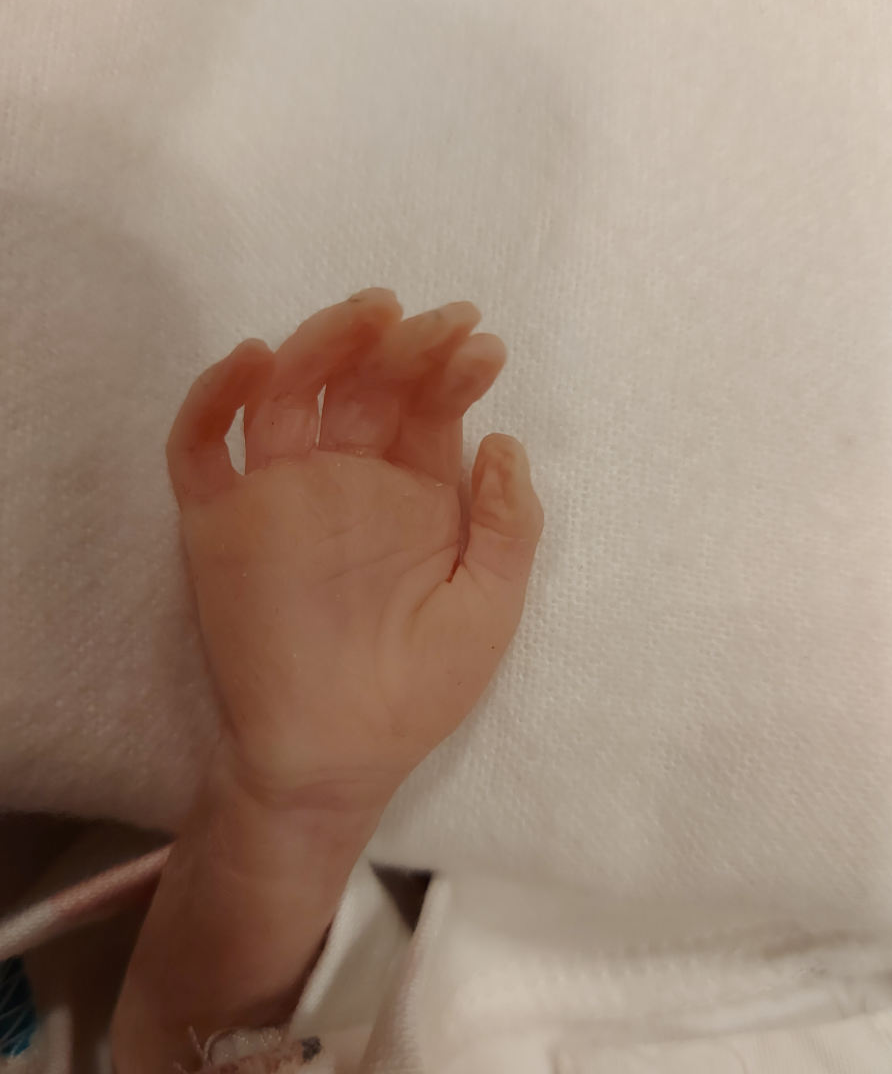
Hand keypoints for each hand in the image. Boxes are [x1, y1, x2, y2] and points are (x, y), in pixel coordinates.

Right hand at [167, 290, 542, 808]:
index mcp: (414, 492)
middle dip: (399, 345)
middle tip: (434, 323)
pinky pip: (201, 446)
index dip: (454, 370)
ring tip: (370, 315)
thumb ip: (510, 525)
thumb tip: (506, 441)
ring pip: (288, 392)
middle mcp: (346, 479)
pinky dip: (216, 398)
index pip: (429, 408)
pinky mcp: (218, 521)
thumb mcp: (490, 606)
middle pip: (363, 385)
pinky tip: (255, 361)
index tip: (485, 347)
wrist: (336, 758)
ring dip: (323, 344)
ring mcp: (279, 493)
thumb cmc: (417, 689)